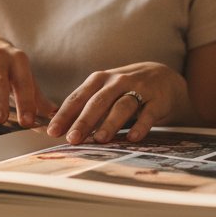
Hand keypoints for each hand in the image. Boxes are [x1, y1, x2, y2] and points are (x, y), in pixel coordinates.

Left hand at [46, 62, 188, 143]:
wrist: (163, 77)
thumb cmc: (125, 88)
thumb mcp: (104, 90)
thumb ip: (85, 106)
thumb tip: (59, 129)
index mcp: (99, 80)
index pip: (78, 98)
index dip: (65, 115)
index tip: (52, 131)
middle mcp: (117, 82)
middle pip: (98, 102)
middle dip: (84, 121)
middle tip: (72, 139)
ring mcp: (139, 89)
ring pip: (122, 106)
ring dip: (110, 123)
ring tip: (99, 140)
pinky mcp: (157, 100)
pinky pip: (148, 114)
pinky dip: (140, 126)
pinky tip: (133, 138)